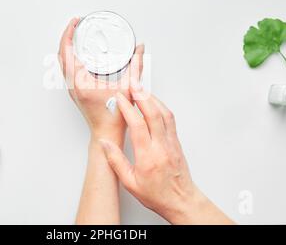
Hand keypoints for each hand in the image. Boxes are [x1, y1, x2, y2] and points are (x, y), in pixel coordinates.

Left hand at [58, 18, 144, 143]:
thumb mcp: (128, 88)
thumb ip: (136, 67)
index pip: (66, 51)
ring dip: (67, 47)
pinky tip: (79, 53)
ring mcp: (72, 89)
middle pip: (61, 54)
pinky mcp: (76, 91)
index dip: (68, 33)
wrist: (106, 133)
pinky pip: (67, 69)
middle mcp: (73, 85)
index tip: (74, 22)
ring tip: (76, 35)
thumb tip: (140, 51)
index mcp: (81, 82)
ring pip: (62, 62)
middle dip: (66, 36)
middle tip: (75, 25)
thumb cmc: (114, 117)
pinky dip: (70, 57)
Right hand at [100, 78, 233, 224]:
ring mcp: (171, 143)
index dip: (128, 108)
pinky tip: (154, 103)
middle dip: (142, 95)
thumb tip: (105, 143)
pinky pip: (170, 120)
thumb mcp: (129, 182)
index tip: (119, 99)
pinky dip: (161, 107)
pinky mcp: (176, 142)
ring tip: (142, 89)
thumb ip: (115, 161)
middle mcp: (161, 147)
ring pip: (164, 114)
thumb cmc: (157, 194)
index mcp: (147, 157)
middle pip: (153, 114)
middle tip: (132, 84)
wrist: (181, 201)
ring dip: (153, 99)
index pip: (137, 125)